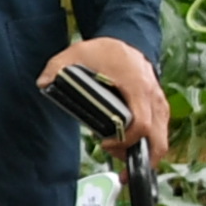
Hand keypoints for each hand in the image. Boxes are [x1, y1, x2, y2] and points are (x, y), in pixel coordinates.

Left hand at [45, 36, 171, 160]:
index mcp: (136, 85)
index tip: (105, 144)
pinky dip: (148, 145)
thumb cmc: (102, 51)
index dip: (125, 140)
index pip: (141, 123)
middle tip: (118, 163)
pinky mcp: (159, 107)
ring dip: (144, 154)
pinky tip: (128, 149)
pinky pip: (160, 132)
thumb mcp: (76, 54)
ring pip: (161, 138)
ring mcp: (159, 102)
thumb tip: (44, 82)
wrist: (123, 42)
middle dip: (141, 159)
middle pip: (158, 139)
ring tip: (118, 154)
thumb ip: (58, 67)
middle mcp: (153, 95)